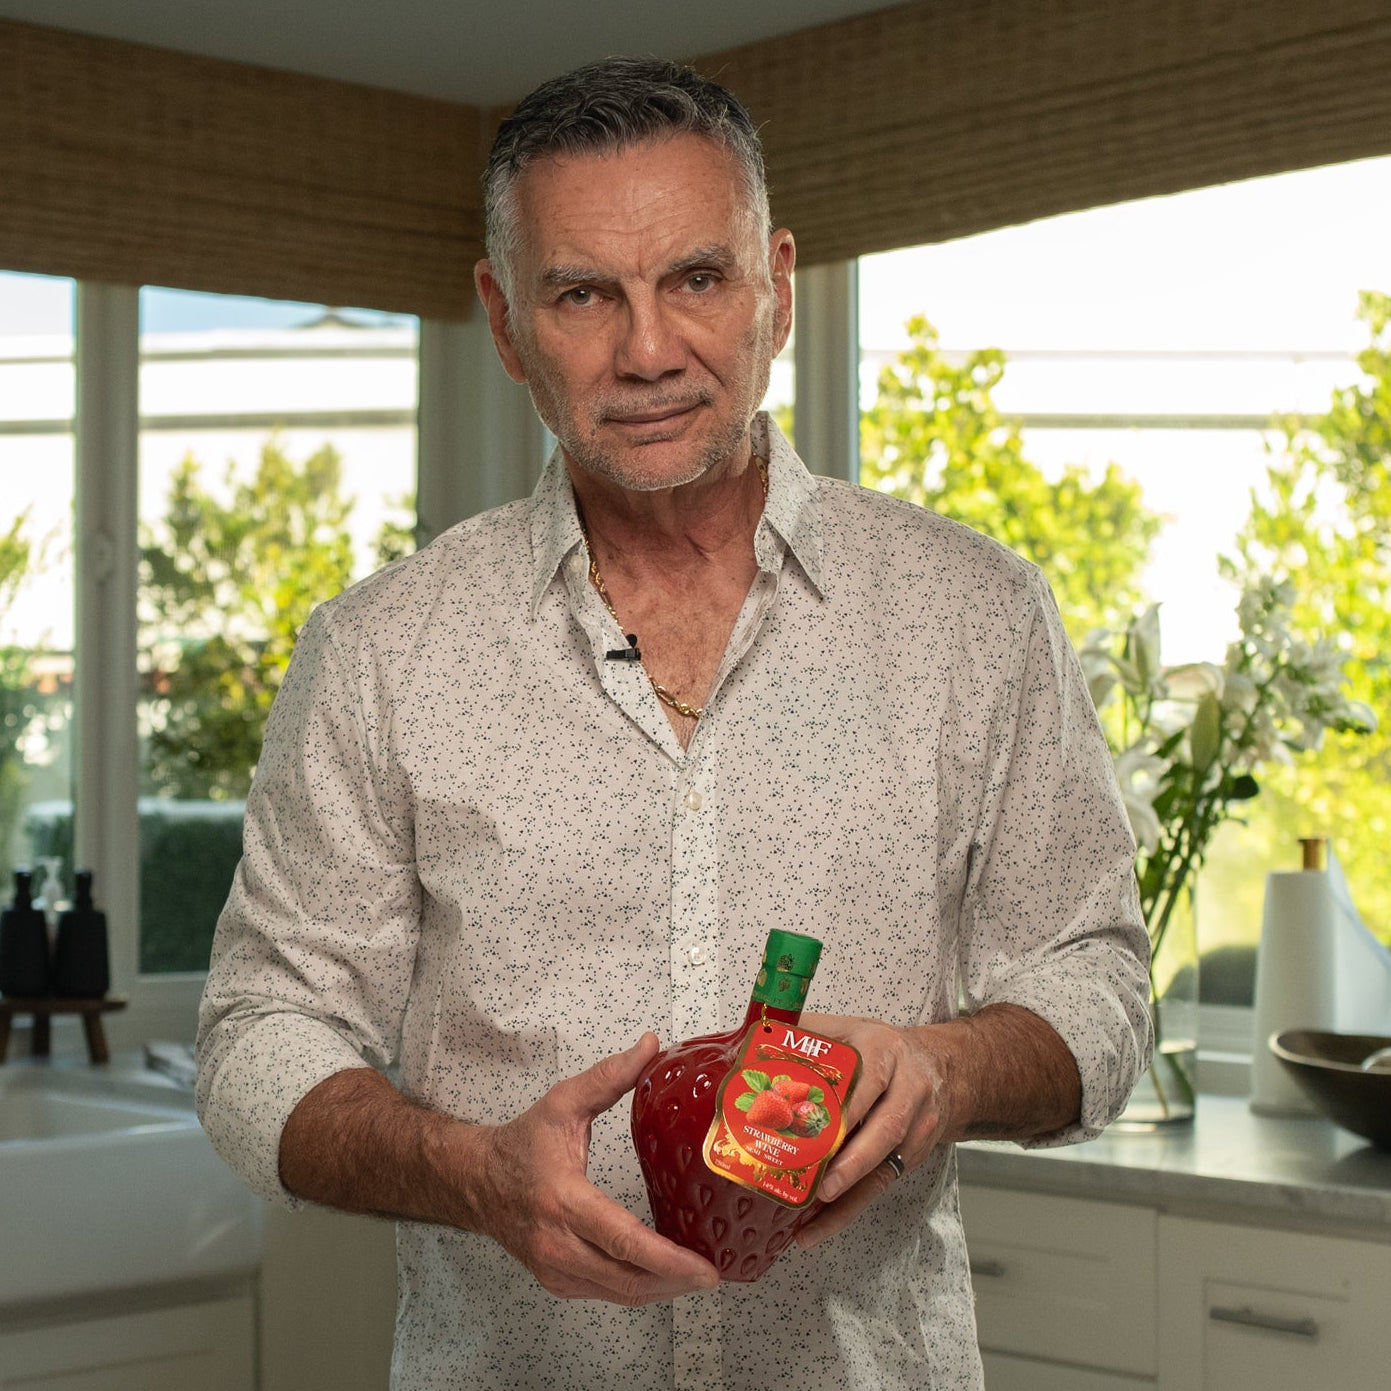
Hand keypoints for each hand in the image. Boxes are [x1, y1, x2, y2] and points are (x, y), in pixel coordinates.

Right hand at [463, 1033, 720, 1303]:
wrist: (473, 1181)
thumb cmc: (520, 1144)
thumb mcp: (564, 1103)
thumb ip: (610, 1076)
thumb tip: (651, 1046)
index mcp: (563, 1200)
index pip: (622, 1240)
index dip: (667, 1259)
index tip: (703, 1267)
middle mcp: (557, 1243)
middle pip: (627, 1279)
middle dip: (675, 1281)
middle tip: (713, 1273)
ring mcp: (555, 1269)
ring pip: (618, 1293)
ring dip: (661, 1289)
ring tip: (696, 1276)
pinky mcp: (556, 1281)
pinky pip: (605, 1293)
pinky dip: (638, 1288)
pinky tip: (662, 1275)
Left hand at [792, 1013, 954, 1249]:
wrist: (944, 1070)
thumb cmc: (883, 1050)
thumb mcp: (851, 1030)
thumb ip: (808, 1034)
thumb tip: (750, 1043)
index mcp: (884, 1053)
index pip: (869, 1080)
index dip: (848, 1107)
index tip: (820, 1128)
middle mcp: (907, 1090)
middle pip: (886, 1128)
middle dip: (853, 1160)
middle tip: (820, 1184)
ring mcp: (915, 1128)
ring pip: (885, 1165)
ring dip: (848, 1194)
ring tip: (812, 1214)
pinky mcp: (913, 1157)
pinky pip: (881, 1187)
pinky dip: (848, 1210)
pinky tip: (817, 1229)